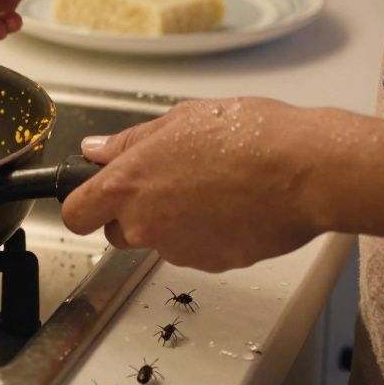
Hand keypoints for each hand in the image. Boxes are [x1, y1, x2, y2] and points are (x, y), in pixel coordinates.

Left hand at [61, 98, 327, 270]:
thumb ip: (131, 141)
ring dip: (175, 220)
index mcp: (128, 185)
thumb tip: (97, 150)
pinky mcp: (213, 265)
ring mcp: (179, 250)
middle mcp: (146, 224)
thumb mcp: (181, 119)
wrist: (308, 172)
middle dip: (134, 212)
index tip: (92, 195)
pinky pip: (197, 249)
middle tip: (168, 180)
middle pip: (117, 231)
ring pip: (160, 240)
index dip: (82, 204)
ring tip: (213, 184)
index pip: (75, 213)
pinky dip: (207, 232)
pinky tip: (233, 203)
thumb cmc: (251, 137)